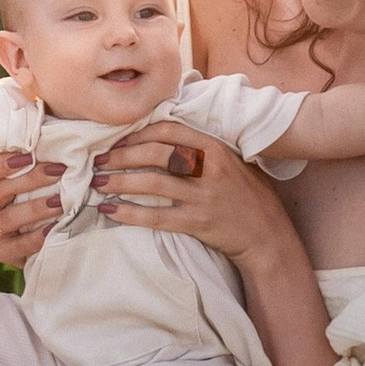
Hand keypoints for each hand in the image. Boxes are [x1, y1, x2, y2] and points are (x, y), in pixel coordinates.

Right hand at [0, 146, 64, 270]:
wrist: (35, 233)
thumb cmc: (32, 191)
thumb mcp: (26, 171)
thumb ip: (26, 152)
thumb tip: (34, 118)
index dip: (1, 163)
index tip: (29, 155)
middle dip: (30, 180)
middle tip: (58, 170)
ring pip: (7, 218)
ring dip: (36, 207)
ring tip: (61, 199)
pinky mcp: (0, 252)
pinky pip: (18, 245)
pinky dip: (38, 235)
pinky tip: (56, 225)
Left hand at [89, 124, 292, 261]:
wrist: (266, 235)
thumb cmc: (247, 194)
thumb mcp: (232, 161)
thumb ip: (202, 148)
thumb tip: (161, 134)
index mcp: (216, 149)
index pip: (170, 130)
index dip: (140, 132)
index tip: (119, 139)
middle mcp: (209, 170)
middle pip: (155, 154)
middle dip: (122, 155)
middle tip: (99, 160)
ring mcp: (202, 198)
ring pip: (151, 184)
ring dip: (119, 182)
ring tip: (97, 183)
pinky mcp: (196, 224)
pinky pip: (156, 217)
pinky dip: (130, 213)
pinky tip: (111, 210)